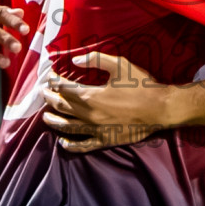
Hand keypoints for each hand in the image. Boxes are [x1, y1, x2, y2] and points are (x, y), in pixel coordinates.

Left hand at [40, 52, 175, 151]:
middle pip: (62, 107)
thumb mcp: (120, 65)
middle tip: (44, 93)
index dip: (55, 82)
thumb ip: (95, 60)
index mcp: (91, 96)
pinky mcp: (104, 140)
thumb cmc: (141, 85)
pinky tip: (63, 143)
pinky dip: (70, 145)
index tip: (50, 77)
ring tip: (45, 116)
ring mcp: (96, 130)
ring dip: (54, 121)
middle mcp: (89, 114)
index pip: (64, 88)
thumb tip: (74, 60)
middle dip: (50, 99)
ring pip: (67, 127)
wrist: (160, 108)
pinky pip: (83, 146)